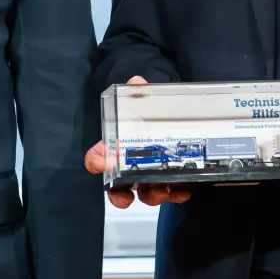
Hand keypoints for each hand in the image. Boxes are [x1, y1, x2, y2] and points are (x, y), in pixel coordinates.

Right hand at [83, 76, 190, 207]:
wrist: (181, 117)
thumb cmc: (154, 112)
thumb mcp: (147, 100)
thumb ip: (140, 93)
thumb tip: (136, 82)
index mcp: (118, 146)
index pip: (97, 157)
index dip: (96, 162)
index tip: (101, 165)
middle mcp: (131, 164)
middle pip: (117, 186)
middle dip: (121, 194)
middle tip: (128, 194)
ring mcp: (151, 175)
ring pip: (145, 193)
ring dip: (152, 196)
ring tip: (164, 190)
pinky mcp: (173, 180)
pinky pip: (172, 192)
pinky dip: (177, 194)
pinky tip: (183, 190)